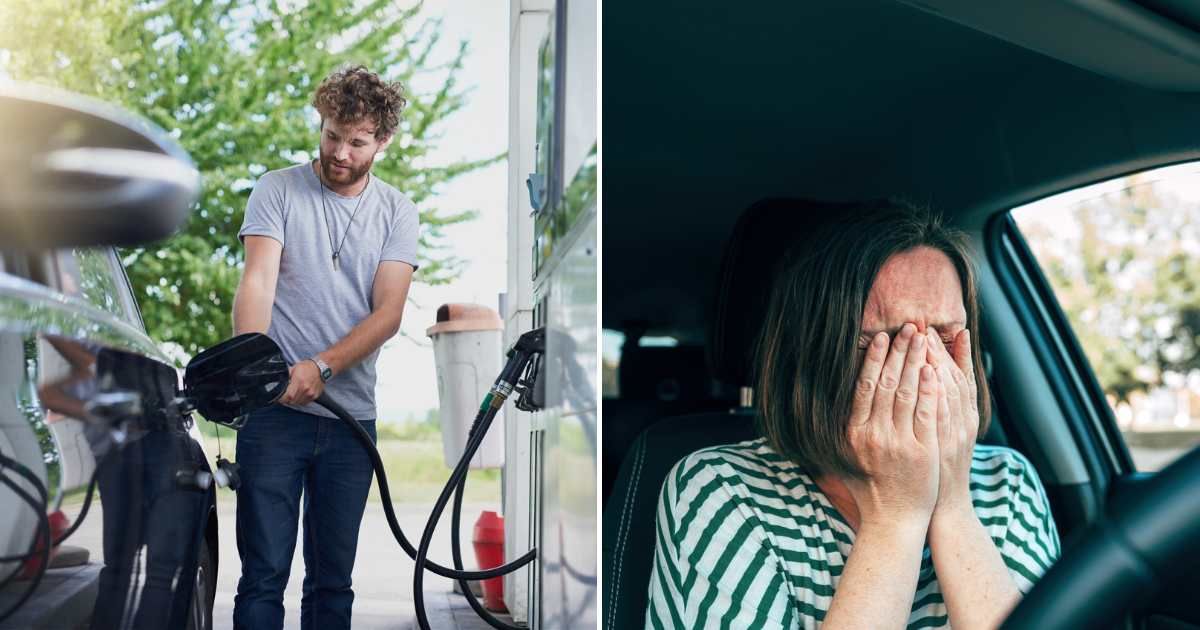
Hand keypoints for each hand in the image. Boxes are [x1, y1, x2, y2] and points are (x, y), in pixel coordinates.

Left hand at [280, 359, 324, 405]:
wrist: (321, 368)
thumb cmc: (308, 367)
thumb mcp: (294, 368)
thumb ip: (286, 376)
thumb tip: (278, 381)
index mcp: (299, 381)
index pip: (288, 396)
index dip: (282, 399)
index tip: (279, 397)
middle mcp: (305, 388)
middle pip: (292, 401)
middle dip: (286, 400)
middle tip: (285, 395)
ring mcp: (311, 393)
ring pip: (297, 403)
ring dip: (293, 401)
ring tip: (292, 394)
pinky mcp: (314, 396)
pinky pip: (304, 403)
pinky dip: (300, 400)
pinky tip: (299, 394)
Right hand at [844, 323, 941, 531]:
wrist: (894, 520)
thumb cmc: (870, 488)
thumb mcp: (847, 457)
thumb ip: (845, 429)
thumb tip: (835, 399)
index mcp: (853, 433)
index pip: (863, 387)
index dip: (873, 359)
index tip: (881, 338)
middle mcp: (873, 435)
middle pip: (886, 383)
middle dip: (899, 351)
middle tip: (908, 327)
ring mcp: (897, 442)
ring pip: (906, 392)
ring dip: (915, 360)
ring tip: (923, 338)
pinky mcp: (921, 451)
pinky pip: (925, 412)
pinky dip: (929, 388)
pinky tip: (933, 368)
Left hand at [925, 327, 979, 517]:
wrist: (941, 510)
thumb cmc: (937, 472)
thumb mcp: (944, 437)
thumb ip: (940, 409)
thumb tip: (932, 378)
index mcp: (966, 420)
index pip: (961, 378)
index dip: (953, 352)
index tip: (942, 329)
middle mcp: (962, 425)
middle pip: (951, 379)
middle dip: (937, 351)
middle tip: (923, 326)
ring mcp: (951, 436)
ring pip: (946, 391)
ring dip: (933, 363)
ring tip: (920, 338)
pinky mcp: (937, 448)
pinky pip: (937, 414)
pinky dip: (934, 392)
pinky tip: (929, 372)